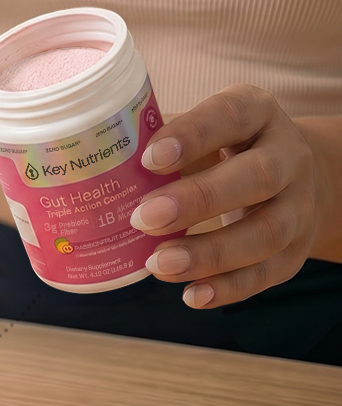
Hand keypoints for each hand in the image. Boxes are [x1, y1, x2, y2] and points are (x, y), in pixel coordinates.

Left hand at [130, 85, 319, 308]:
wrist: (290, 171)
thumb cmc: (222, 143)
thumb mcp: (201, 125)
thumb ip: (161, 136)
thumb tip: (105, 160)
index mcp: (257, 111)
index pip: (230, 116)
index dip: (192, 135)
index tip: (148, 159)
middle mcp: (289, 155)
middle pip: (256, 177)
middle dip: (198, 200)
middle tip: (143, 218)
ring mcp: (300, 204)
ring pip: (267, 232)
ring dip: (210, 254)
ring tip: (159, 263)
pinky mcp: (298, 248)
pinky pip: (269, 272)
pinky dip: (229, 287)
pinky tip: (191, 294)